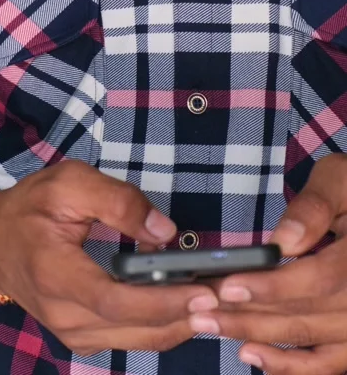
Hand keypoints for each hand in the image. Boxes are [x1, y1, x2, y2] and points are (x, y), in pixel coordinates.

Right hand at [0, 160, 218, 355]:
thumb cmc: (29, 207)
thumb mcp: (69, 184)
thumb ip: (118, 202)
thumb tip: (165, 232)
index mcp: (57, 276)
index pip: (116, 300)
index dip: (163, 300)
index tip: (205, 292)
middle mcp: (65, 316)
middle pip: (136, 328)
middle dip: (187, 314)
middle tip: (231, 295)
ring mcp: (72, 333)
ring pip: (139, 340)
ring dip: (181, 323)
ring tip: (221, 300)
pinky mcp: (81, 337)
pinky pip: (131, 339)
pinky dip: (163, 325)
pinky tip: (188, 306)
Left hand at [189, 155, 346, 373]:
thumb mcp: (339, 180)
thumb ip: (313, 207)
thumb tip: (283, 241)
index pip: (320, 279)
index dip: (273, 287)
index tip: (228, 287)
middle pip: (310, 316)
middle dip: (252, 316)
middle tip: (202, 313)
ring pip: (313, 341)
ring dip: (262, 340)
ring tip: (215, 328)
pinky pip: (328, 362)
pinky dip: (292, 365)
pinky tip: (252, 354)